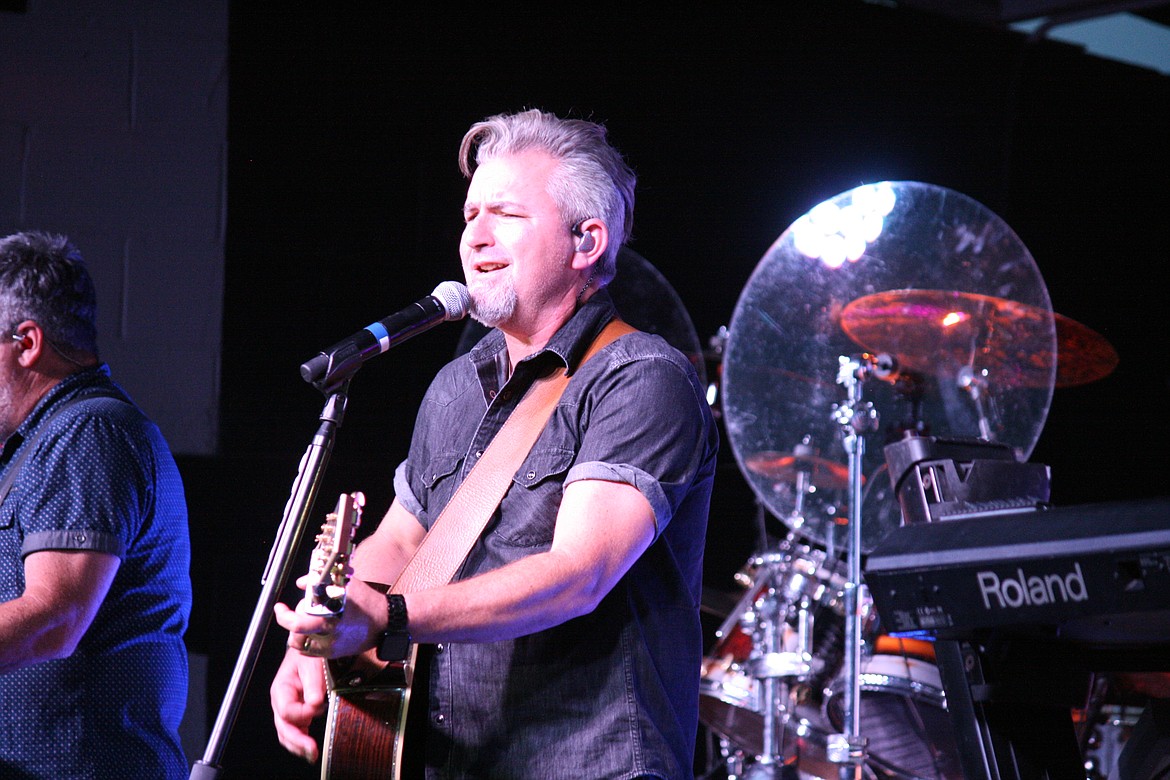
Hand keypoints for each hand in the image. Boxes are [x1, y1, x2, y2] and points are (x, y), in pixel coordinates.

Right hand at [269, 647, 326, 762]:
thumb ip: (313, 684)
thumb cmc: (308, 654)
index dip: (302, 714)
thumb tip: (314, 704)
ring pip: (287, 732)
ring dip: (298, 744)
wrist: (310, 649)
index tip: (316, 709)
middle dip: (297, 740)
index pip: (287, 711)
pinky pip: (295, 730)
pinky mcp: (298, 712)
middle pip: (283, 726)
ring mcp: (288, 708)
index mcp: (281, 689)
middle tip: (311, 750)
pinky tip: (310, 747)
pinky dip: (301, 740)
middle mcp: (281, 701)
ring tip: (311, 754)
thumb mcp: (312, 664)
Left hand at [274, 576, 385, 659]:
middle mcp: (328, 635)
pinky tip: (314, 630)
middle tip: (296, 612)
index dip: (283, 616)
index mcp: (330, 618)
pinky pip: (311, 651)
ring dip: (298, 634)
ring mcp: (331, 647)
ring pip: (301, 645)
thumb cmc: (368, 602)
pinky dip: (308, 640)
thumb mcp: (346, 584)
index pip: (297, 623)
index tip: (280, 608)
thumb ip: (319, 581)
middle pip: (295, 637)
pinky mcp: (335, 653)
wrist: (386, 622)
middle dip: (292, 623)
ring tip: (305, 621)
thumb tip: (301, 582)